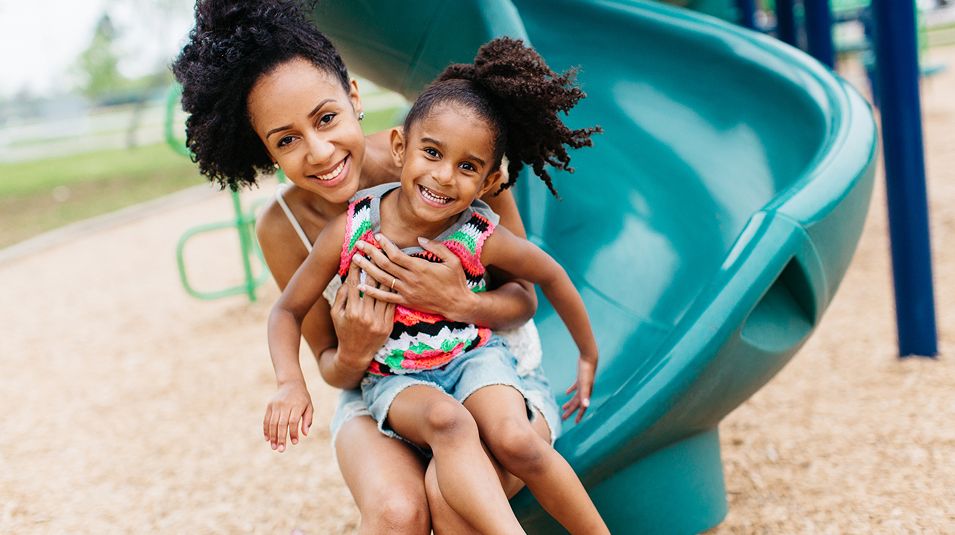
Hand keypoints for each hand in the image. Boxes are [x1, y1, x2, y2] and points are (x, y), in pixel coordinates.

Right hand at [264, 380, 312, 451]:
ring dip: (272, 436)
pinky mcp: (269, 406)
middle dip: (281, 438)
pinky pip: (266, 419)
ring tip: (274, 447)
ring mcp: (276, 405)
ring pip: (272, 423)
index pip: (293, 422)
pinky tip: (267, 439)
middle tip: (281, 450)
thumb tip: (305, 434)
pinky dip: (266, 430)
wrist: (291, 384)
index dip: (293, 433)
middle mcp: (285, 405)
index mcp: (296, 405)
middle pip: (282, 424)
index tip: (294, 443)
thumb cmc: (302, 398)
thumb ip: (308, 420)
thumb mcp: (309, 407)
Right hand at [331, 257, 395, 370]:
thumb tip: (348, 278)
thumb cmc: (343, 331)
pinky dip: (393, 289)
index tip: (357, 253)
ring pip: (384, 292)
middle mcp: (366, 315)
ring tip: (387, 259)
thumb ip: (341, 296)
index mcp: (351, 311)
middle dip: (372, 265)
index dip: (356, 267)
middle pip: (371, 284)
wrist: (356, 355)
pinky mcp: (388, 324)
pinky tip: (395, 277)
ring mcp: (379, 320)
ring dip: (386, 274)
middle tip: (375, 250)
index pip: (354, 283)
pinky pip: (392, 302)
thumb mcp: (336, 314)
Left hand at [352, 234, 474, 318]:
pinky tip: (360, 285)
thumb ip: (437, 248)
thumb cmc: (456, 281)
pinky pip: (386, 297)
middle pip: (385, 264)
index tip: (377, 236)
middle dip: (371, 253)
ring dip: (367, 268)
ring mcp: (407, 291)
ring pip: (382, 279)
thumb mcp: (452, 260)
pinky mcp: (406, 301)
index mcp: (420, 268)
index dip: (385, 245)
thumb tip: (420, 239)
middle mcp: (411, 279)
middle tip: (359, 244)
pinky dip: (372, 291)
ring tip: (355, 259)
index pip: (397, 255)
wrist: (457, 304)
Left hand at [562, 354, 596, 423]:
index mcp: (586, 394)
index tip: (575, 423)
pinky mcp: (580, 379)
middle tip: (564, 418)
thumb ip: (585, 395)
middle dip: (571, 411)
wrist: (589, 358)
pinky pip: (575, 387)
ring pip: (576, 397)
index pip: (582, 407)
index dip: (579, 415)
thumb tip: (585, 406)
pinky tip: (566, 393)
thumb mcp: (584, 384)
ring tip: (563, 408)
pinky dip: (571, 390)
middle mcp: (585, 391)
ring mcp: (583, 385)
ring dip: (570, 402)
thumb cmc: (587, 372)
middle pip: (577, 404)